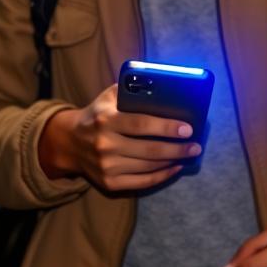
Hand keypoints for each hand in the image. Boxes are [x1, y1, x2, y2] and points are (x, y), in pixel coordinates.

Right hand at [37, 83, 198, 192]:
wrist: (69, 142)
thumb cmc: (99, 113)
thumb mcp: (110, 95)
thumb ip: (132, 88)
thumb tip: (165, 84)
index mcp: (106, 120)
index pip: (141, 124)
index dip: (166, 127)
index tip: (188, 128)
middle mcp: (104, 145)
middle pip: (148, 149)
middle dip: (177, 148)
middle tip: (196, 145)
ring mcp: (105, 167)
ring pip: (147, 167)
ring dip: (172, 161)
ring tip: (190, 154)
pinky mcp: (108, 183)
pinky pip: (140, 183)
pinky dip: (161, 176)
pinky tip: (175, 167)